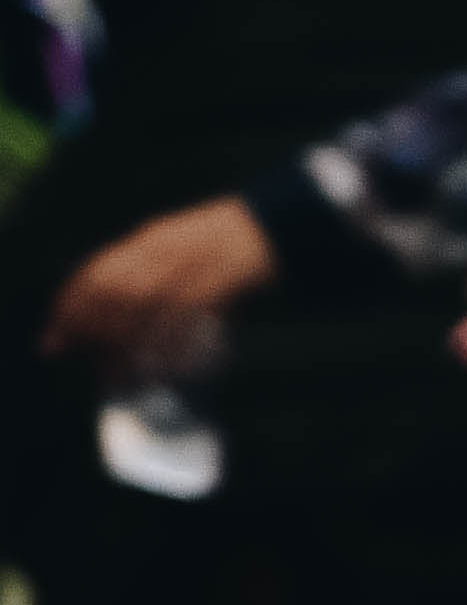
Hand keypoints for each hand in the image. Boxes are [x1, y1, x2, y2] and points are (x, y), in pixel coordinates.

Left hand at [40, 199, 278, 363]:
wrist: (273, 228)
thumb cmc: (228, 243)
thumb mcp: (179, 244)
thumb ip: (151, 269)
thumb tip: (120, 307)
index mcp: (148, 241)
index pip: (94, 276)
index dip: (68, 308)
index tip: (55, 338)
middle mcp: (160, 252)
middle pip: (110, 295)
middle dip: (85, 331)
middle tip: (74, 359)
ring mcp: (187, 268)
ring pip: (140, 311)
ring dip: (121, 347)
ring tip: (111, 376)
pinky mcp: (214, 285)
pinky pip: (180, 321)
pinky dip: (164, 346)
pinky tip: (156, 369)